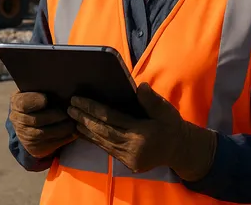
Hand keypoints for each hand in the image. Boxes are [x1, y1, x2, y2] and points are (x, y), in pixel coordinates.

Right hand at [9, 91, 77, 158]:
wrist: (27, 123)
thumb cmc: (36, 102)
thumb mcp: (32, 92)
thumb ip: (40, 88)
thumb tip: (58, 81)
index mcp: (17, 103)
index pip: (23, 103)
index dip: (35, 101)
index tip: (45, 99)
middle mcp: (18, 120)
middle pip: (37, 120)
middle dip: (55, 116)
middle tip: (68, 111)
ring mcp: (26, 135)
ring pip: (45, 133)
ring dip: (62, 128)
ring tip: (73, 122)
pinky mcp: (35, 147)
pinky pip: (51, 144)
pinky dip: (64, 138)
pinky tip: (73, 132)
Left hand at [67, 82, 217, 180]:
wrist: (180, 150)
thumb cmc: (172, 126)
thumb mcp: (166, 110)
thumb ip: (152, 100)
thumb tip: (140, 86)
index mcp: (143, 133)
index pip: (112, 118)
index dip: (93, 108)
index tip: (78, 99)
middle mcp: (134, 148)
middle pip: (103, 131)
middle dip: (84, 118)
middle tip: (69, 107)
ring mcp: (129, 158)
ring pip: (103, 142)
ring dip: (85, 129)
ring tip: (72, 117)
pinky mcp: (127, 163)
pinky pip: (106, 149)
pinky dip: (93, 139)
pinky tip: (83, 131)